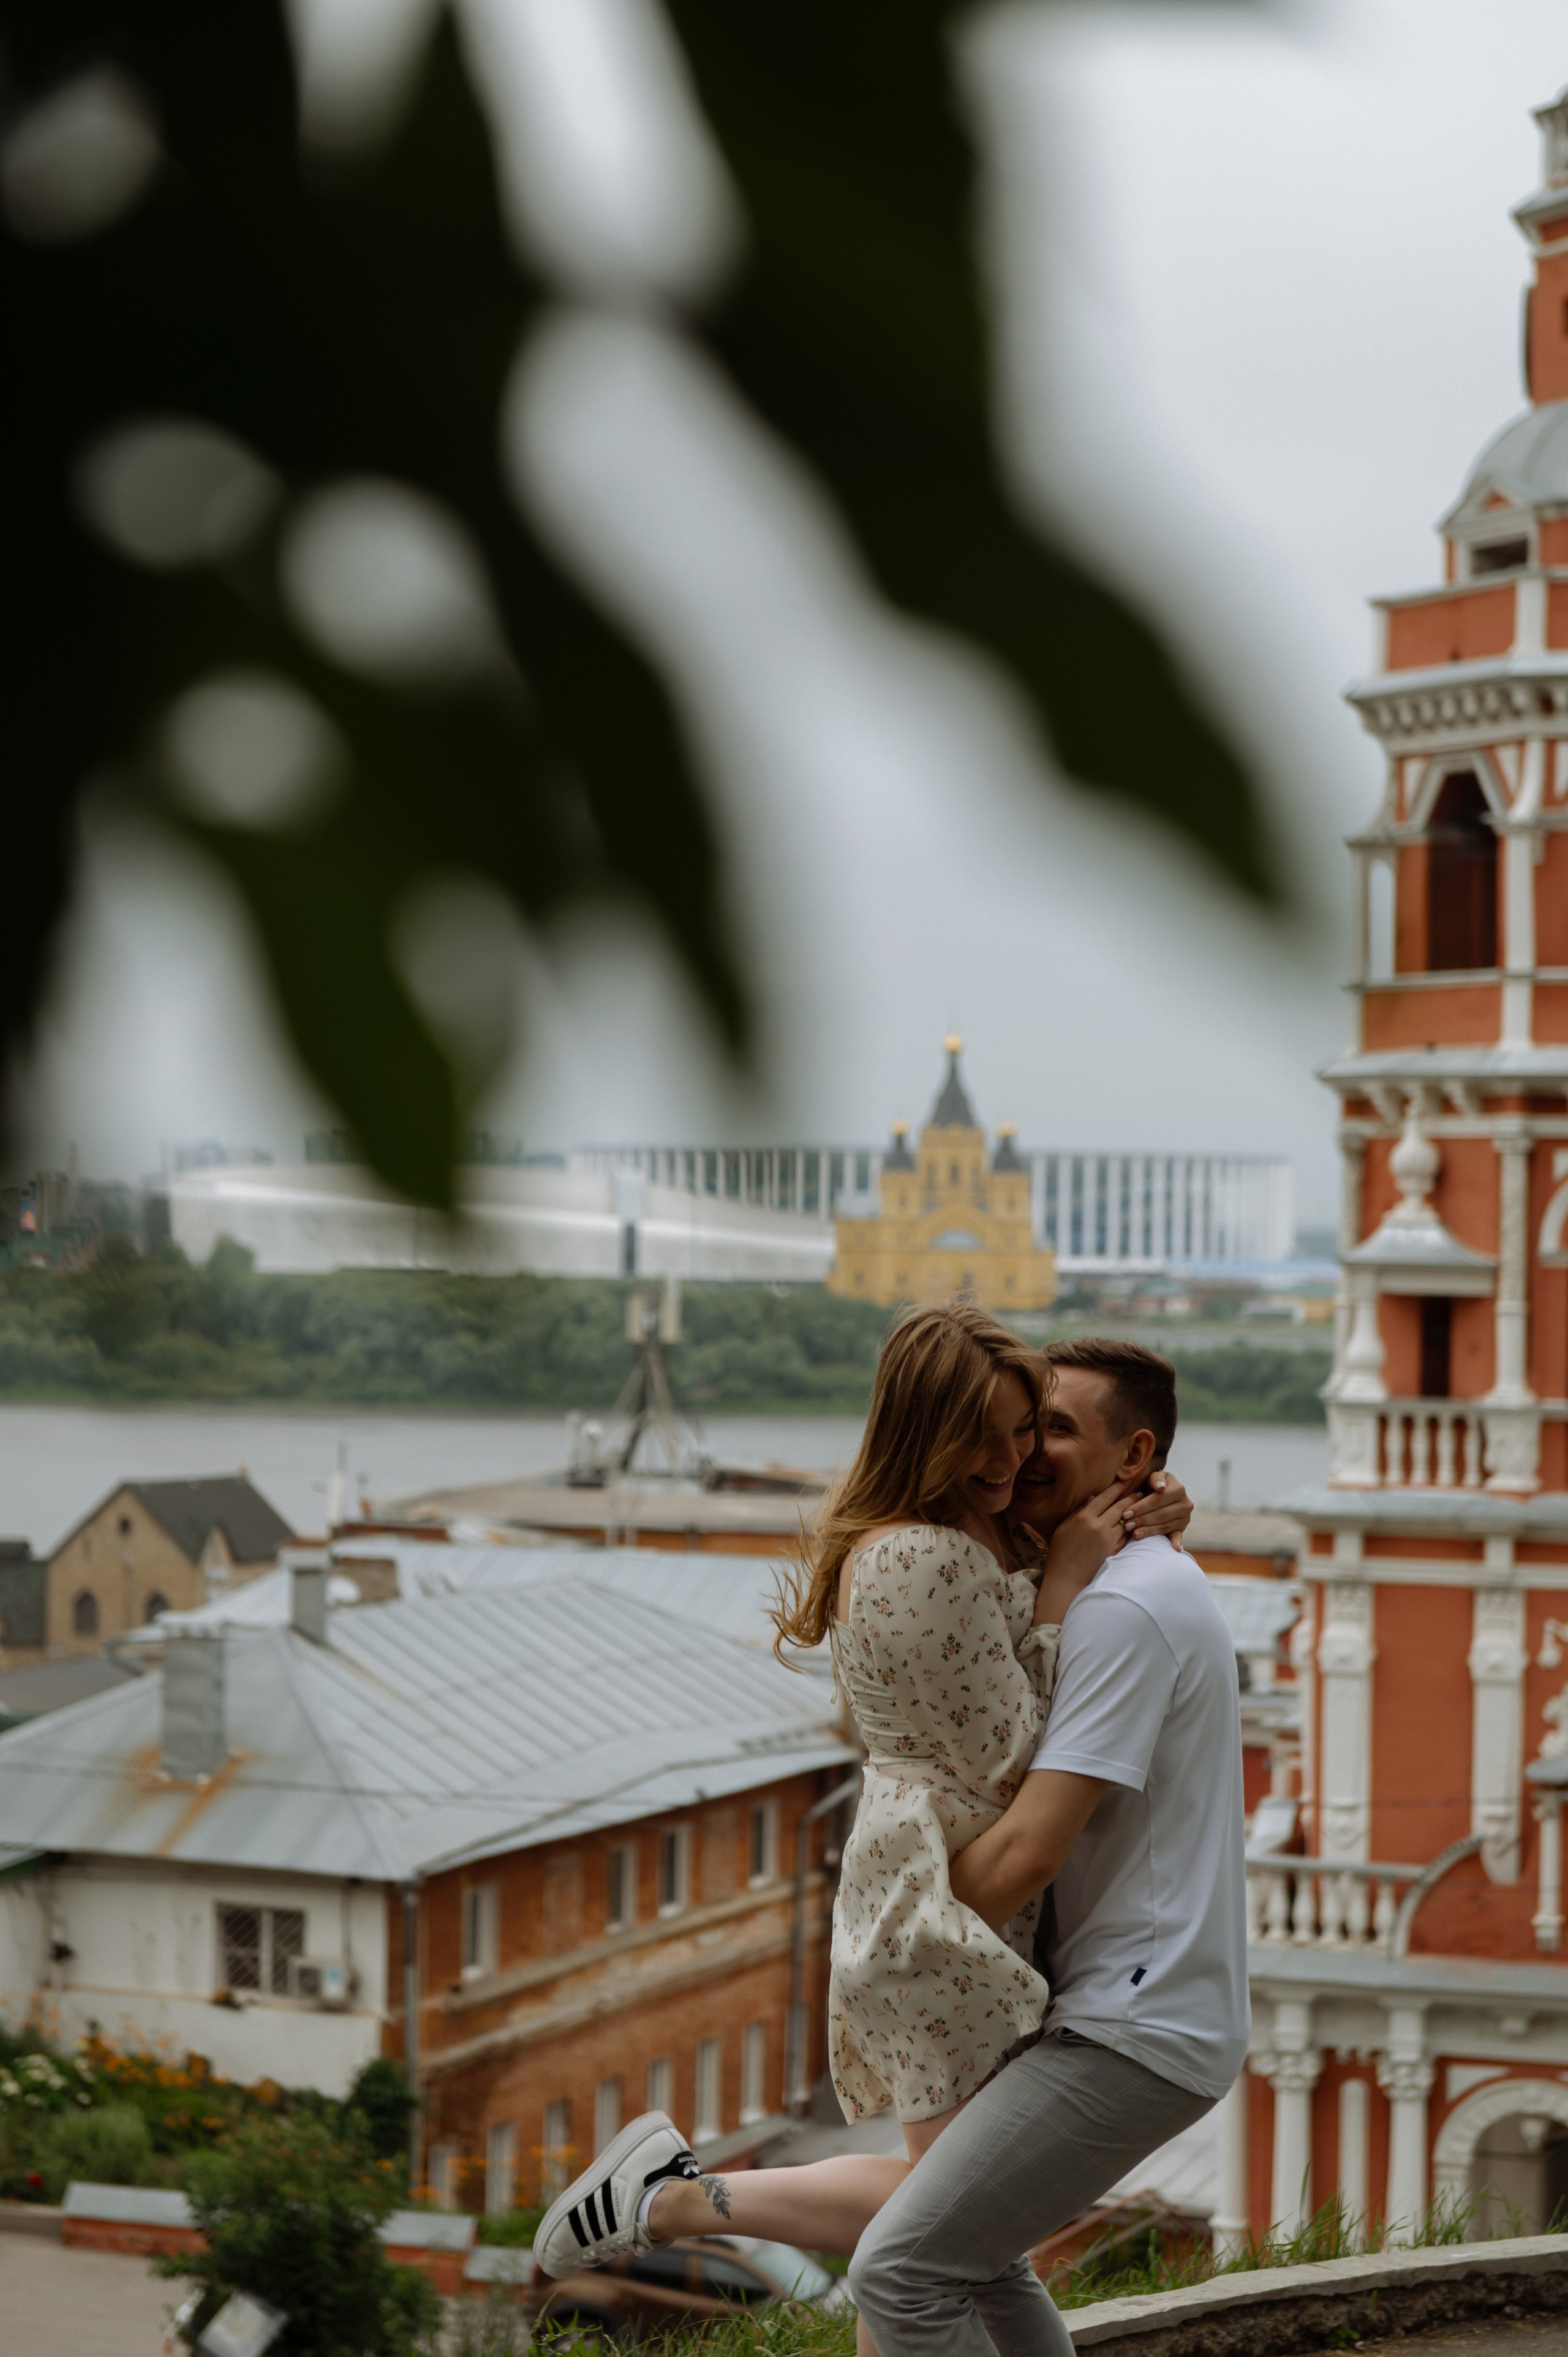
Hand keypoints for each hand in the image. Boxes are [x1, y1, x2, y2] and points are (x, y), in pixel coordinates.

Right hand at [1032, 1480, 1136, 1623]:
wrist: (1067, 1580)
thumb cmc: (1060, 1554)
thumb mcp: (1063, 1529)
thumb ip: (1077, 1512)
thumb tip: (1090, 1499)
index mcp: (1084, 1518)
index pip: (1104, 1497)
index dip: (1116, 1488)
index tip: (1125, 1480)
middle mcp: (1099, 1526)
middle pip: (1119, 1507)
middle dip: (1131, 1497)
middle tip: (1140, 1491)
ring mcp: (1108, 1540)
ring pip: (1126, 1522)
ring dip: (1134, 1513)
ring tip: (1142, 1507)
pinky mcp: (1114, 1552)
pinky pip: (1126, 1537)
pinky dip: (1131, 1530)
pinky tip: (1136, 1525)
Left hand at [1122, 1472, 1193, 1550]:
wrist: (1163, 1491)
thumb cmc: (1154, 1483)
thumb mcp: (1154, 1476)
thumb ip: (1156, 1478)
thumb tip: (1160, 1487)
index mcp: (1179, 1489)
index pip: (1157, 1500)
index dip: (1141, 1507)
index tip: (1126, 1513)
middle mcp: (1185, 1504)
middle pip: (1160, 1514)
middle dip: (1141, 1520)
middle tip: (1126, 1525)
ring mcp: (1185, 1518)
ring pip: (1164, 1526)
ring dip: (1148, 1531)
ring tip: (1133, 1534)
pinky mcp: (1182, 1528)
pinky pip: (1177, 1536)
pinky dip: (1177, 1542)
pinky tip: (1174, 1549)